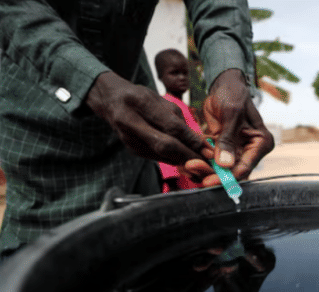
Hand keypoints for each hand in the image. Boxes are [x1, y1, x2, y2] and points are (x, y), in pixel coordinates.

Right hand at [85, 71, 210, 166]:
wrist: (110, 101)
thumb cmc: (139, 97)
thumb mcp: (159, 99)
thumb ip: (177, 118)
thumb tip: (198, 140)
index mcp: (139, 103)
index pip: (171, 126)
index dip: (191, 140)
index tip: (208, 149)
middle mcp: (131, 122)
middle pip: (165, 145)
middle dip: (189, 156)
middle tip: (207, 163)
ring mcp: (129, 139)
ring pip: (162, 155)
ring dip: (183, 161)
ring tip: (201, 166)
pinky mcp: (132, 150)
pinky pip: (156, 157)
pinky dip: (172, 160)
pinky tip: (185, 161)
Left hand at [185, 69, 273, 186]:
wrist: (224, 84)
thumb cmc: (233, 93)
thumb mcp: (232, 114)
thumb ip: (228, 139)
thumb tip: (225, 164)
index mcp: (260, 143)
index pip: (245, 167)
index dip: (227, 177)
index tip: (209, 180)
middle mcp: (250, 150)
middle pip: (231, 172)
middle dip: (211, 173)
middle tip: (192, 168)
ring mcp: (235, 151)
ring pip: (219, 169)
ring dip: (203, 169)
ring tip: (186, 165)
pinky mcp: (222, 149)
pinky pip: (210, 160)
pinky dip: (199, 161)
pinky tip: (186, 162)